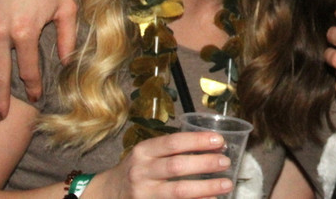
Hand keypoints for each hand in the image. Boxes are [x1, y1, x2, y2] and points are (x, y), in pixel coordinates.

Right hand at [93, 131, 235, 198]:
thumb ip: (172, 149)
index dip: (198, 141)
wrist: (109, 194)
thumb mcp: (146, 154)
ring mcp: (144, 194)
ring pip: (179, 191)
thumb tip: (212, 145)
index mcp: (143, 152)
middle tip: (225, 162)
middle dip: (205, 164)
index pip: (173, 142)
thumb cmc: (136, 170)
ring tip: (226, 184)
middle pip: (177, 167)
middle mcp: (142, 172)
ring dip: (206, 188)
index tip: (219, 140)